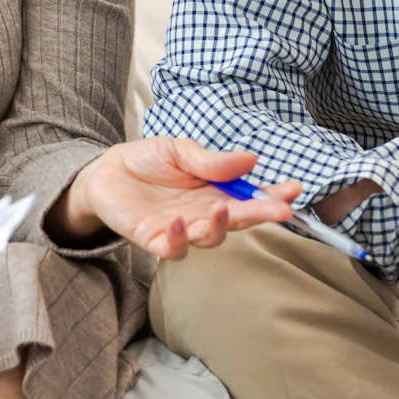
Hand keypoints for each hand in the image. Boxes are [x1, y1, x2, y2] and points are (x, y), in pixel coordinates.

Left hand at [49, 137, 303, 260]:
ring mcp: (181, 229)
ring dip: (220, 227)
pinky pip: (172, 248)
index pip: (251, 197)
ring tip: (222, 208)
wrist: (104, 172)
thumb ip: (211, 161)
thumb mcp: (180, 150)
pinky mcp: (154, 239)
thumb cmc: (147, 161)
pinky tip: (180, 221)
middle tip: (280, 211)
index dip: (273, 196)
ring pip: (210, 239)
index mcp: (215, 191)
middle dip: (261, 215)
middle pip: (239, 221)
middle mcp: (203, 214)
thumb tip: (250, 160)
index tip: (294, 190)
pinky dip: (179, 239)